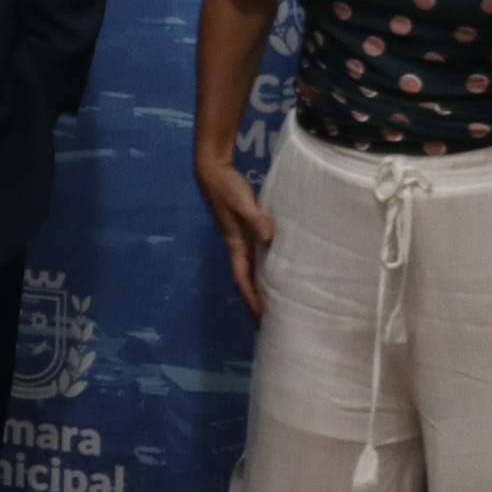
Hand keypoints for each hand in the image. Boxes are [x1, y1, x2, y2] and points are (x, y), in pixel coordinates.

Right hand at [192, 152, 277, 318]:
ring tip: (277, 300)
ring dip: (261, 285)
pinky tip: (279, 267)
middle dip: (256, 300)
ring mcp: (240, 238)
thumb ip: (256, 220)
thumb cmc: (226, 188)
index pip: (242, 280)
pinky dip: (266, 266)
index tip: (261, 319)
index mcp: (234, 245)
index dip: (251, 300)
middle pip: (246, 280)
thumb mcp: (241, 204)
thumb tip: (270, 237)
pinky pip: (257, 254)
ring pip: (252, 269)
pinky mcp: (245, 229)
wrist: (212, 171)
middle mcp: (236, 246)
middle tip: (271, 320)